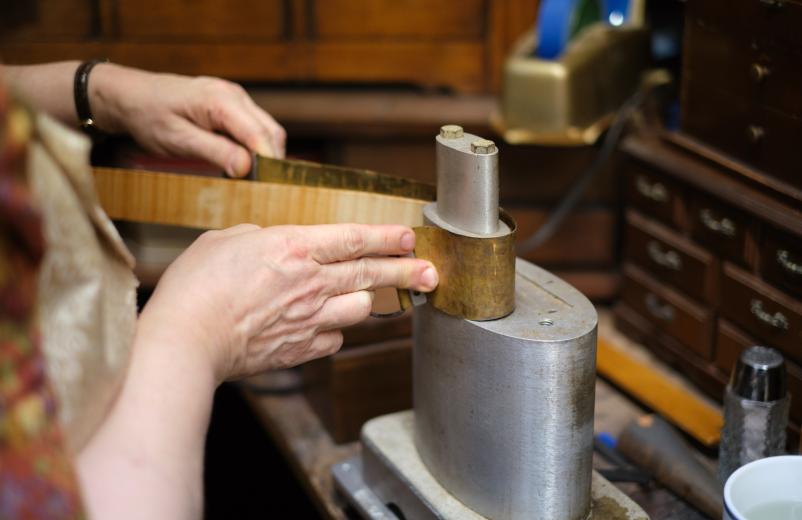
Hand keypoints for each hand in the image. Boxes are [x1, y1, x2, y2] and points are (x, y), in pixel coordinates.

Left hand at [90, 63, 284, 176]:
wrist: (131, 96)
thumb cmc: (149, 116)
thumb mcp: (178, 140)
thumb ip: (215, 152)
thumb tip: (247, 168)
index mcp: (221, 100)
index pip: (260, 136)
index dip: (268, 163)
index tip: (266, 188)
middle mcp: (234, 95)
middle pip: (271, 133)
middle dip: (271, 161)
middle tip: (259, 188)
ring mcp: (236, 98)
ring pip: (267, 130)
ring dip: (264, 154)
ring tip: (248, 177)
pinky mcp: (233, 105)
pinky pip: (255, 127)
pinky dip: (255, 147)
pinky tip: (240, 162)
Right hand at [138, 224, 436, 381]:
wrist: (186, 340)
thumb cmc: (197, 287)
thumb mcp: (226, 241)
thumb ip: (259, 238)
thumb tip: (272, 244)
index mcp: (295, 249)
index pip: (354, 238)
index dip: (386, 236)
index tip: (409, 235)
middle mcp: (312, 283)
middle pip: (371, 275)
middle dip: (406, 271)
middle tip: (430, 272)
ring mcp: (310, 319)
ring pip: (360, 309)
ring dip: (365, 301)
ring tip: (367, 296)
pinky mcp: (302, 349)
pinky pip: (333, 339)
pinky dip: (332, 332)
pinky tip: (322, 326)